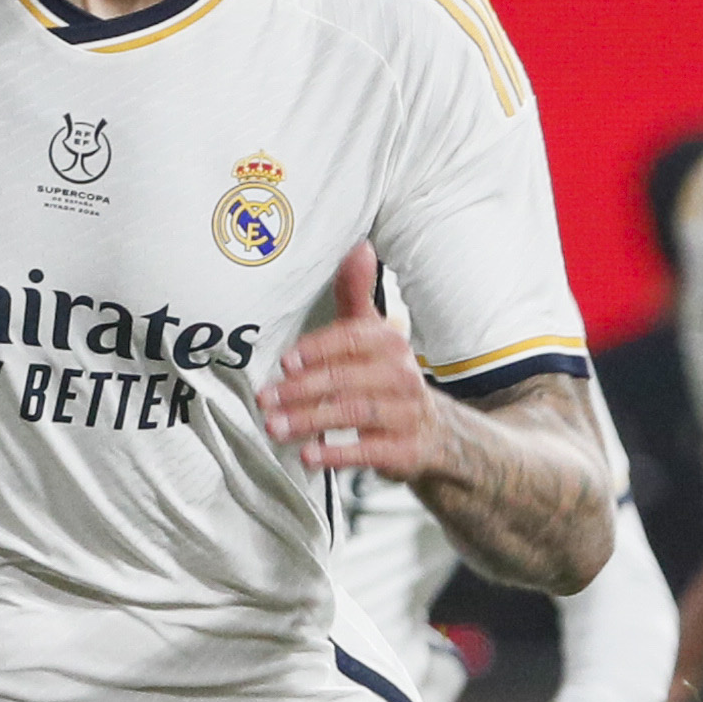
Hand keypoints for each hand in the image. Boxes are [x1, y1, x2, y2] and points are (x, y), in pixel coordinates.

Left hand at [259, 243, 444, 476]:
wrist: (436, 431)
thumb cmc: (387, 376)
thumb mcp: (373, 333)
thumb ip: (356, 293)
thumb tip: (360, 246)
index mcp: (389, 342)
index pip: (352, 339)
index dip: (318, 350)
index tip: (285, 361)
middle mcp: (402, 375)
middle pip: (347, 378)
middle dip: (302, 389)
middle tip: (266, 399)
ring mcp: (407, 413)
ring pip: (355, 412)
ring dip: (311, 420)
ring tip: (276, 427)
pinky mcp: (406, 449)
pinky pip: (370, 451)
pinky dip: (338, 454)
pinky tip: (309, 455)